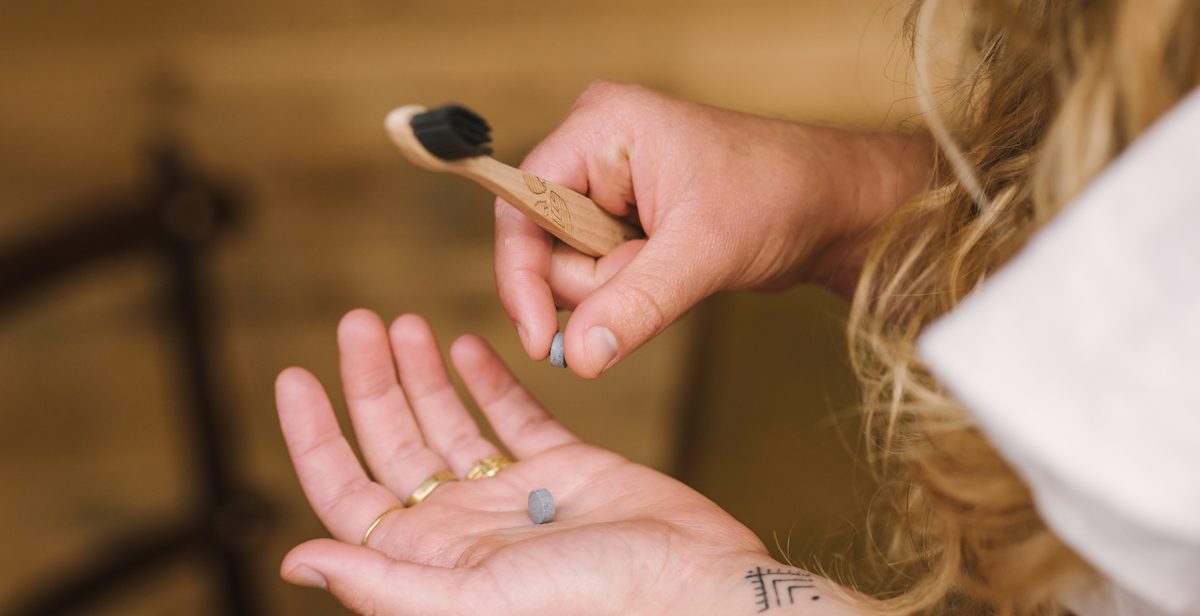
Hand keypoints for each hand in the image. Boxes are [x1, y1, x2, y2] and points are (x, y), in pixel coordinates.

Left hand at [276, 310, 855, 614]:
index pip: (346, 492)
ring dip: (424, 372)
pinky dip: (490, 381)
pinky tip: (468, 346)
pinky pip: (515, 417)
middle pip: (397, 443)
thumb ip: (384, 583)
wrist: (697, 591)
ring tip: (401, 323)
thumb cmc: (593, 610)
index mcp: (429, 560)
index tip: (295, 375)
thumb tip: (294, 561)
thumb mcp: (472, 603)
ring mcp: (517, 495)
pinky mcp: (570, 468)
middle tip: (359, 321)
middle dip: (372, 381)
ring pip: (452, 421)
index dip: (315, 436)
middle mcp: (464, 527)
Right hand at [495, 81, 930, 376]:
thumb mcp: (701, 253)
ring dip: (618, 288)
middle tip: (657, 269)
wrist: (834, 205)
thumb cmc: (779, 195)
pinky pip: (599, 273)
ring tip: (676, 263)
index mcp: (599, 127)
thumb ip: (633, 305)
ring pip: (571, 267)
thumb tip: (578, 357)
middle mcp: (594, 149)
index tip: (539, 340)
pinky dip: (629, 288)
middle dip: (597, 281)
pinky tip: (671, 270)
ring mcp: (609, 184)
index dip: (522, 277)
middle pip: (544, 244)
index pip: (522, 207)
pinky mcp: (625, 217)